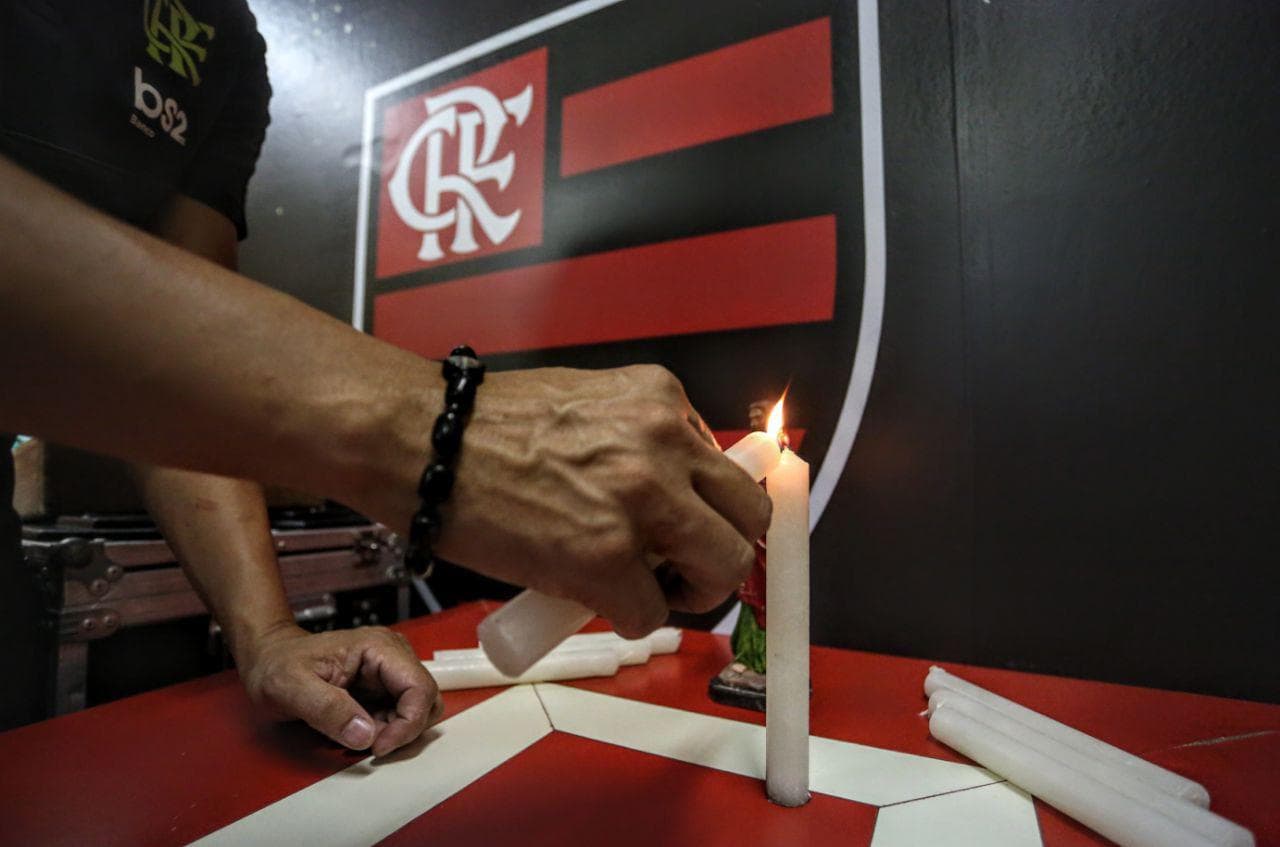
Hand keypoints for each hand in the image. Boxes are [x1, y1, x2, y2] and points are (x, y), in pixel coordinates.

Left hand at [237, 624, 441, 756]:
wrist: (268, 659)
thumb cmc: (277, 665)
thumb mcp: (291, 687)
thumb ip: (328, 709)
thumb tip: (366, 735)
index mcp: (378, 647)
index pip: (419, 688)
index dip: (408, 723)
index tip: (378, 746)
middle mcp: (392, 655)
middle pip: (426, 699)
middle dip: (405, 729)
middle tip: (371, 745)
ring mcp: (390, 671)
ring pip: (419, 709)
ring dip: (397, 731)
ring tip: (361, 737)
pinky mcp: (383, 687)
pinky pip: (401, 714)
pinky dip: (387, 730)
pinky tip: (357, 732)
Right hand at [434, 365, 772, 637]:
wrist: (417, 440)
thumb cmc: (481, 429)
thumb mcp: (585, 405)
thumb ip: (638, 439)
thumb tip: (674, 489)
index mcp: (658, 398)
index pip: (731, 465)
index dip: (717, 508)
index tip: (705, 528)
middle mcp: (661, 443)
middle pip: (749, 517)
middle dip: (720, 550)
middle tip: (682, 565)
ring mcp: (640, 500)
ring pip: (722, 566)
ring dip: (689, 589)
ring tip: (644, 587)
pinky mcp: (605, 557)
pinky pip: (651, 610)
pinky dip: (629, 617)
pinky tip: (593, 600)